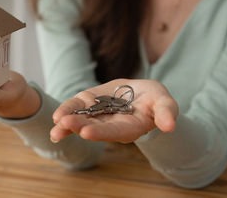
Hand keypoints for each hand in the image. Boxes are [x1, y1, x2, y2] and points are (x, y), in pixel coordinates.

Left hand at [50, 79, 177, 143]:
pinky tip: (56, 118)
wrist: (141, 93)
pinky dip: (66, 111)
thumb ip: (166, 112)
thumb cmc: (156, 100)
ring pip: (81, 121)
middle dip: (78, 126)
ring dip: (68, 123)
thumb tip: (170, 126)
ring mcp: (98, 116)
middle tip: (64, 124)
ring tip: (57, 123)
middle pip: (94, 128)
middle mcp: (111, 126)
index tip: (87, 133)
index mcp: (130, 128)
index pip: (114, 132)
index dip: (101, 133)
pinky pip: (76, 108)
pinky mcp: (89, 104)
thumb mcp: (165, 102)